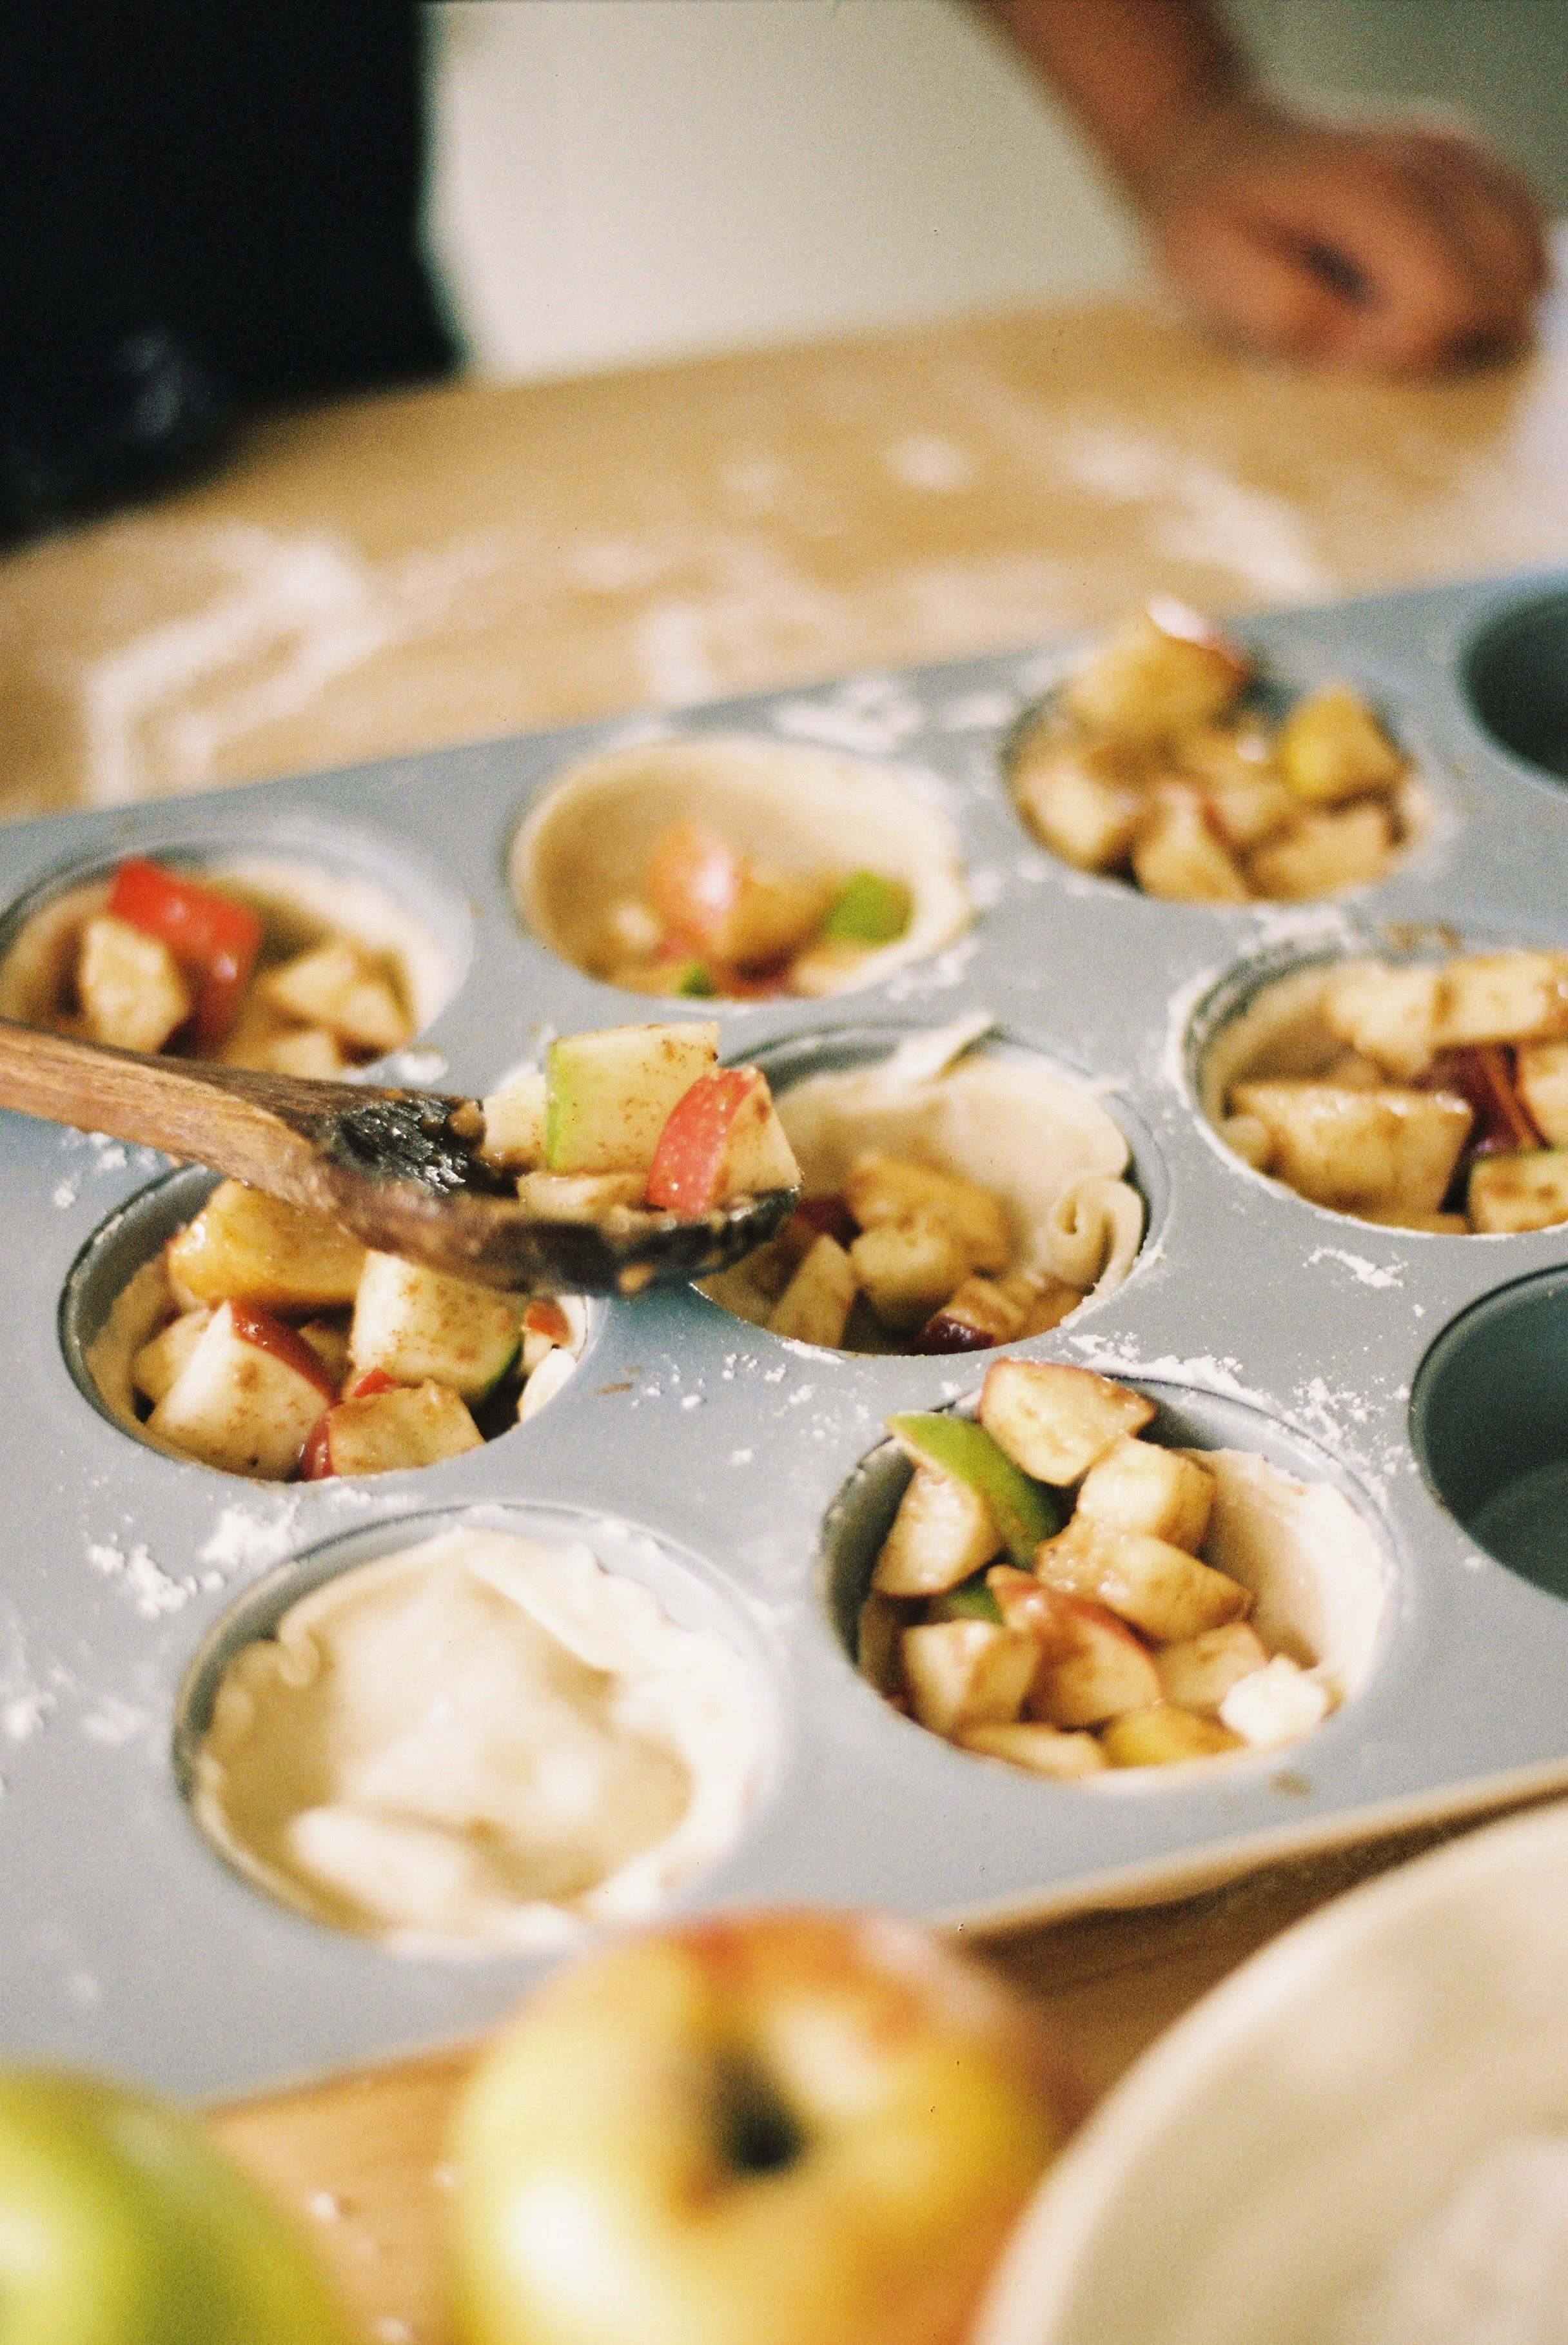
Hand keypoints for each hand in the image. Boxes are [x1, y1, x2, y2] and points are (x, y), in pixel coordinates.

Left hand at [1145, 96, 1549, 372]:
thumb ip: (1291, 314)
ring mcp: (1465, 154)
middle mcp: (1436, 159)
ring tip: (1398, 312)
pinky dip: (1490, 279)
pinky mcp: (1475, 164)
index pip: (1446, 297)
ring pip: (1527, 266)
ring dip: (1475, 311)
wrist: (1219, 150)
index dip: (1401, 350)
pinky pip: (1522, 239)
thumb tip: (1360, 339)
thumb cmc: (1211, 221)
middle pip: (1506, 286)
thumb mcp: (1214, 275)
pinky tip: (1426, 286)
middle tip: (1373, 336)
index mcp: (1375, 188)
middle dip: (1446, 336)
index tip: (1340, 352)